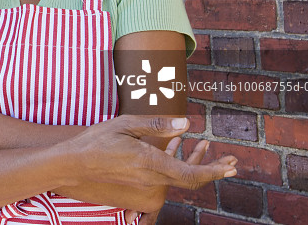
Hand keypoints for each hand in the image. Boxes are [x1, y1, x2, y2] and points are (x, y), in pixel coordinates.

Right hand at [56, 116, 235, 213]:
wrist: (75, 164)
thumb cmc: (98, 140)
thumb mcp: (126, 123)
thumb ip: (157, 125)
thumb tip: (186, 124)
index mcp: (151, 162)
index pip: (191, 175)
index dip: (214, 172)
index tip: (231, 166)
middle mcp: (152, 178)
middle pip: (191, 181)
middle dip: (214, 171)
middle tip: (232, 163)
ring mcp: (145, 184)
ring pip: (179, 179)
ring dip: (197, 167)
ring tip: (208, 152)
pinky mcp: (139, 184)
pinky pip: (166, 178)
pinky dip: (179, 167)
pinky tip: (178, 150)